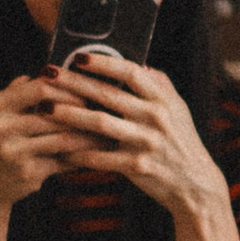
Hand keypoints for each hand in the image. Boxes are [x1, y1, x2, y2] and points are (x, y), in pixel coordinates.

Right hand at [0, 70, 93, 233]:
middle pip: (55, 113)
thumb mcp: (1, 113)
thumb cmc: (0, 141)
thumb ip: (22, 91)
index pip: (41, 88)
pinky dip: (82, 156)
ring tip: (109, 132)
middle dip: (83, 113)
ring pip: (63, 138)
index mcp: (0, 106)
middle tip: (107, 112)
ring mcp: (14, 151)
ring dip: (89, 136)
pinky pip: (64, 161)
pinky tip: (98, 152)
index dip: (69, 88)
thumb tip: (50, 70)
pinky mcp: (28, 173)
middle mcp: (3, 127)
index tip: (88, 91)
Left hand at [34, 49, 232, 233]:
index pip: (130, 73)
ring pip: (99, 124)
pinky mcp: (137, 167)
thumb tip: (136, 62)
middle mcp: (155, 118)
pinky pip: (101, 157)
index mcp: (163, 99)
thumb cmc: (182, 141)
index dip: (103, 63)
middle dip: (73, 83)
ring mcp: (146, 143)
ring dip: (69, 115)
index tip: (78, 56)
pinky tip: (59, 148)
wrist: (195, 184)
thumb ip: (158, 84)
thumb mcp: (178, 108)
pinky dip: (78, 153)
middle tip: (47, 75)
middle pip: (107, 95)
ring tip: (44, 109)